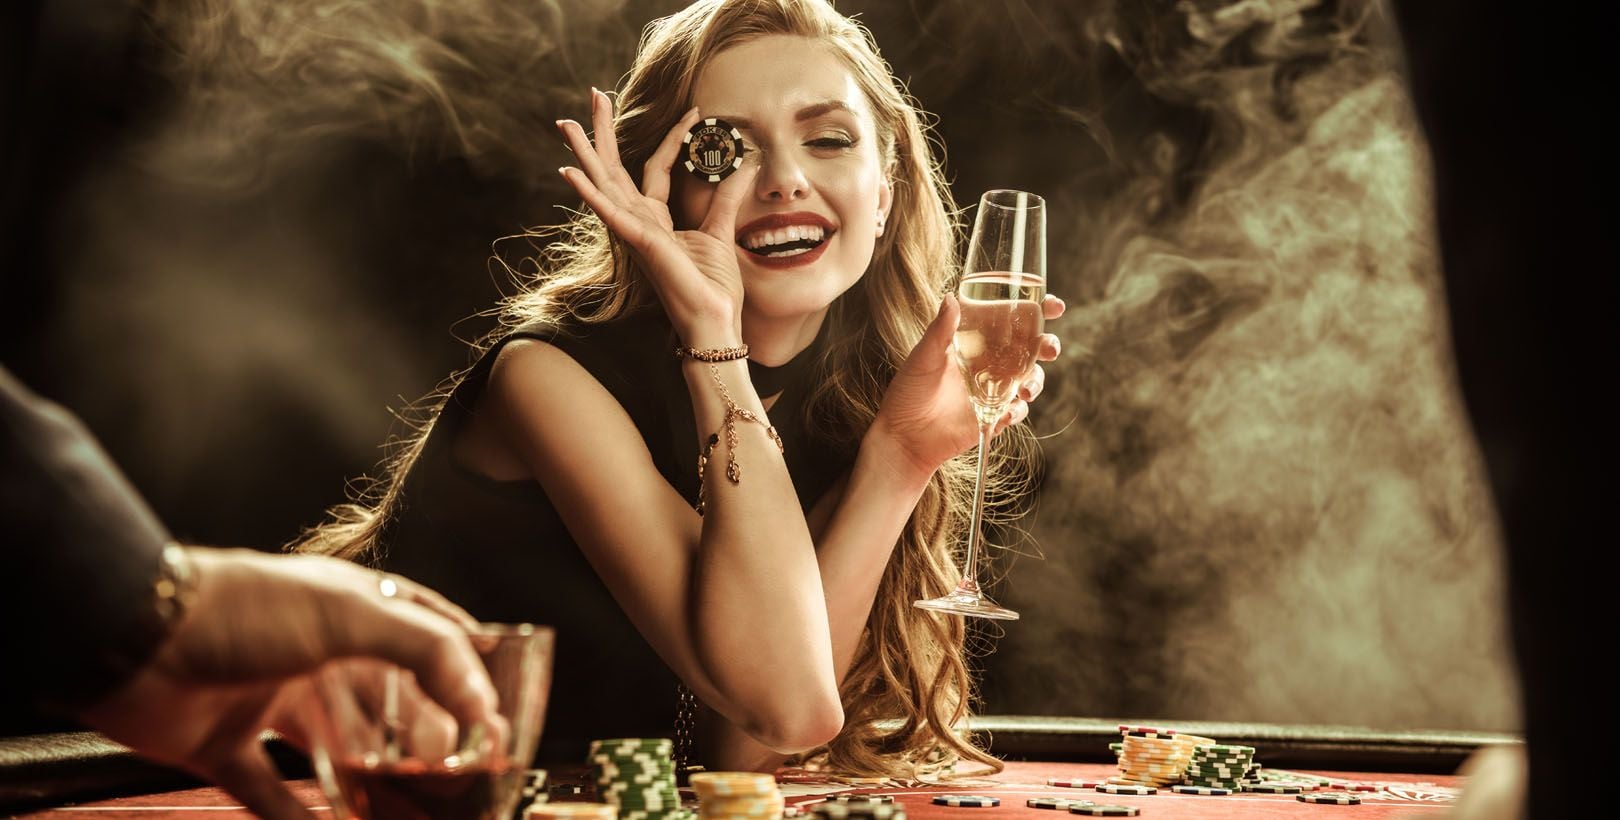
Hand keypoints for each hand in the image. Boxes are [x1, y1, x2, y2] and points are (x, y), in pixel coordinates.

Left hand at [78, 548, 500, 819]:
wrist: (131, 638)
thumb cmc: (241, 609)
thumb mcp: (349, 614)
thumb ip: (425, 650)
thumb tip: (481, 700)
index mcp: (349, 610)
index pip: (425, 633)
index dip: (463, 669)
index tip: (494, 709)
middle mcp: (315, 654)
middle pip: (387, 702)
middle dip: (426, 738)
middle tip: (462, 775)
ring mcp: (270, 700)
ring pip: (337, 752)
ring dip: (374, 784)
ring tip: (416, 814)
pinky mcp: (224, 745)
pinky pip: (272, 795)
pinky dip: (304, 819)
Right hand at [556, 88, 759, 343]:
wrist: (713, 323)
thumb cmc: (712, 288)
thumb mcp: (720, 232)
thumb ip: (726, 198)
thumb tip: (743, 165)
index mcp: (656, 221)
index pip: (657, 168)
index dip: (673, 137)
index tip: (693, 110)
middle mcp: (638, 224)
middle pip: (615, 169)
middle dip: (603, 132)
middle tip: (594, 94)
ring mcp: (635, 234)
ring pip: (604, 185)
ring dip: (584, 153)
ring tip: (566, 123)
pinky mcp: (640, 244)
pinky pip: (611, 214)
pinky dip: (590, 194)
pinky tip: (570, 173)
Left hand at [869, 293, 1065, 481]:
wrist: (904, 436)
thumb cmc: (909, 391)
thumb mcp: (923, 357)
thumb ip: (940, 330)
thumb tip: (951, 297)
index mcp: (978, 340)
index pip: (1013, 320)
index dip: (1038, 310)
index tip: (1054, 305)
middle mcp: (991, 362)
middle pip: (1032, 348)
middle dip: (1048, 345)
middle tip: (1049, 348)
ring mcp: (996, 389)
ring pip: (1031, 379)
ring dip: (1036, 380)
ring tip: (1025, 389)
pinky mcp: (995, 416)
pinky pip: (1017, 410)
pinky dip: (1017, 410)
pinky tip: (1006, 413)